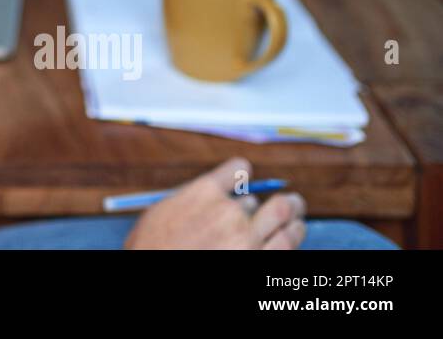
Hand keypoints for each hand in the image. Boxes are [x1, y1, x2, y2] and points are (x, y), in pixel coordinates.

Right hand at [123, 157, 306, 249]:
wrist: (153, 277)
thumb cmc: (151, 248)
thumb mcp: (162, 212)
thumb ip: (191, 199)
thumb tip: (212, 196)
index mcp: (203, 193)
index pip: (238, 170)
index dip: (243, 173)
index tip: (246, 178)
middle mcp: (230, 213)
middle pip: (269, 199)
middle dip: (285, 201)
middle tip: (293, 202)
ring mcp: (247, 241)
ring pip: (284, 222)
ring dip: (294, 219)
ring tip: (297, 219)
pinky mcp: (257, 263)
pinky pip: (285, 247)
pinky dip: (290, 240)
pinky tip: (291, 237)